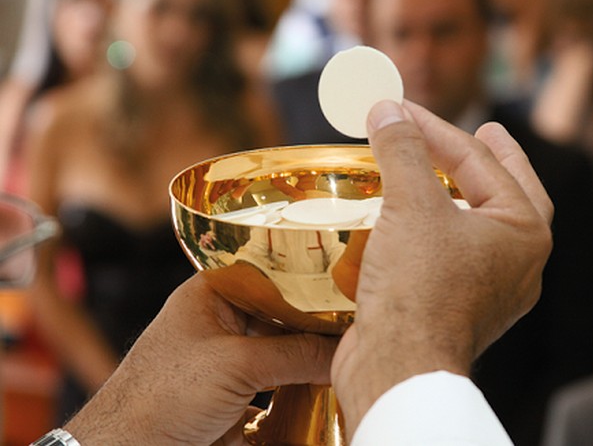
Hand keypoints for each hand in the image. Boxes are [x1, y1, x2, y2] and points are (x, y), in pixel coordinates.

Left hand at [65, 268, 337, 445]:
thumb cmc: (160, 395)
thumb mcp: (237, 365)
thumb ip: (296, 354)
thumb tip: (343, 351)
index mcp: (212, 293)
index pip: (271, 274)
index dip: (308, 281)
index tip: (343, 290)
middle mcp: (220, 320)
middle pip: (280, 314)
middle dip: (314, 323)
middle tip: (354, 326)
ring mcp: (227, 358)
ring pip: (280, 349)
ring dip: (308, 356)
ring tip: (347, 353)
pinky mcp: (233, 392)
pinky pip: (275, 383)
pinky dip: (297, 387)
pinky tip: (323, 386)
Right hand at [331, 100, 553, 437]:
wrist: (398, 368)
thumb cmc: (419, 287)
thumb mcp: (412, 204)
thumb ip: (404, 150)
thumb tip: (387, 110)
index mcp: (523, 231)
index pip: (481, 161)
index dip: (435, 127)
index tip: (397, 109)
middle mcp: (516, 261)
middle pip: (508, 193)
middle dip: (492, 160)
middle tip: (485, 131)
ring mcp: (488, 288)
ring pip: (480, 226)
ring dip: (462, 194)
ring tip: (448, 172)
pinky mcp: (455, 306)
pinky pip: (454, 253)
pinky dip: (439, 228)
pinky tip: (418, 222)